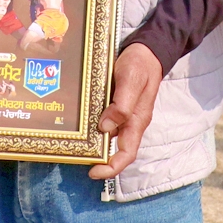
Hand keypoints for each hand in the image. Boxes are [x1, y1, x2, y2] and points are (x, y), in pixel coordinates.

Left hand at [90, 44, 164, 179]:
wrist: (147, 50)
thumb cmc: (140, 64)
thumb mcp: (131, 80)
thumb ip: (122, 104)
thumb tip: (105, 127)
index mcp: (137, 120)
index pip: (127, 153)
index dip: (111, 167)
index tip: (93, 171)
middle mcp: (131, 122)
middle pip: (116, 150)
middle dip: (99, 159)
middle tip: (77, 158)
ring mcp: (125, 116)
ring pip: (109, 137)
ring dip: (95, 144)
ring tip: (75, 145)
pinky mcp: (117, 107)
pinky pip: (106, 123)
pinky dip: (94, 128)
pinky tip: (81, 125)